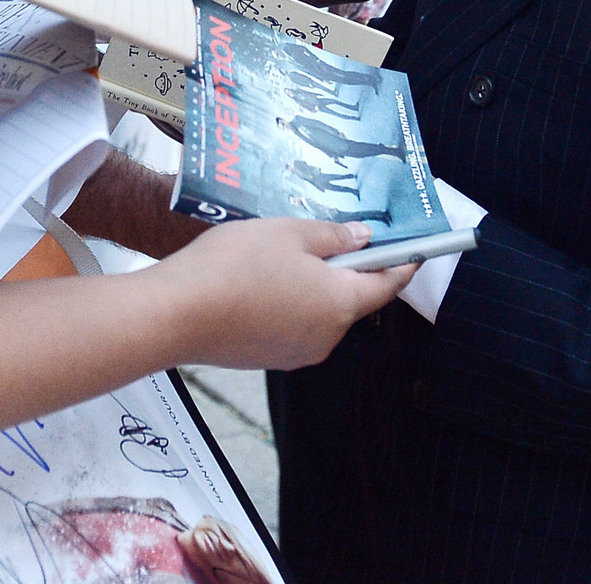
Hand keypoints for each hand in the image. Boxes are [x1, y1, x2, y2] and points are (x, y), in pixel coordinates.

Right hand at [152, 218, 412, 369]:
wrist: (175, 314)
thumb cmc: (234, 266)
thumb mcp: (289, 232)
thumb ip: (333, 236)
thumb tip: (362, 238)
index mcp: (340, 304)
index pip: (387, 284)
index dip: (403, 262)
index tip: (415, 248)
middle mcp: (326, 337)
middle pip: (350, 298)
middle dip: (345, 266)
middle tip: (328, 233)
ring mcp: (295, 353)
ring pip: (318, 310)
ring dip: (311, 283)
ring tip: (279, 252)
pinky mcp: (267, 358)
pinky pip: (291, 323)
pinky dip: (287, 300)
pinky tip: (257, 278)